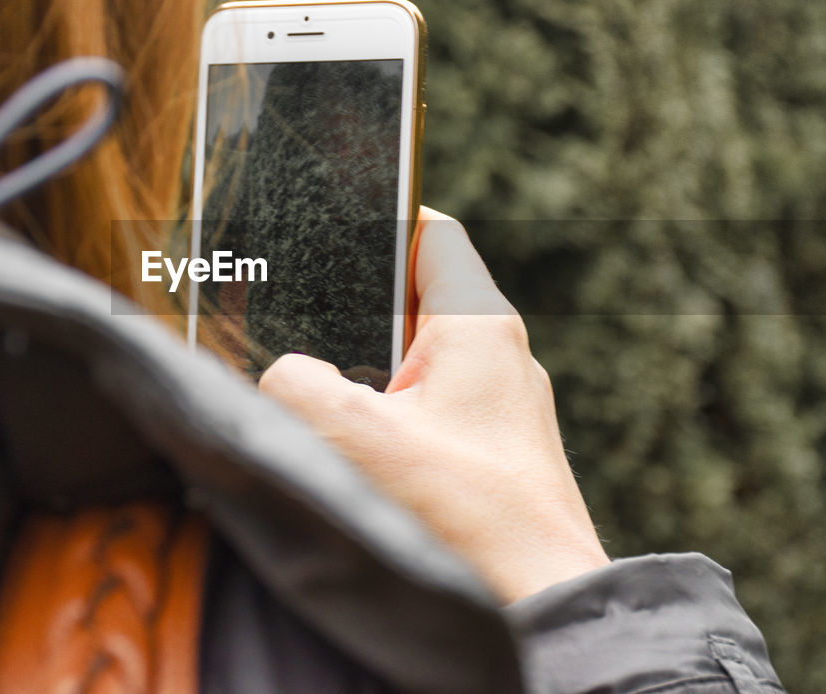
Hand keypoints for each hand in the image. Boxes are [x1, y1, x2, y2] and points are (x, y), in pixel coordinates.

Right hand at [259, 207, 608, 603]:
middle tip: (299, 327)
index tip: (330, 221)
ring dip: (367, 382)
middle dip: (354, 314)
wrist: (541, 610)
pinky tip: (355, 460)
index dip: (379, 215)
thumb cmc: (465, 519)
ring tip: (321, 403)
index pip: (430, 231)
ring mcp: (501, 412)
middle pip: (413, 301)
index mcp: (478, 325)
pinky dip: (390, 426)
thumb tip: (283, 376)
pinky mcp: (494, 460)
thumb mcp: (348, 434)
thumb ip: (293, 381)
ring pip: (416, 367)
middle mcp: (499, 359)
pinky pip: (430, 418)